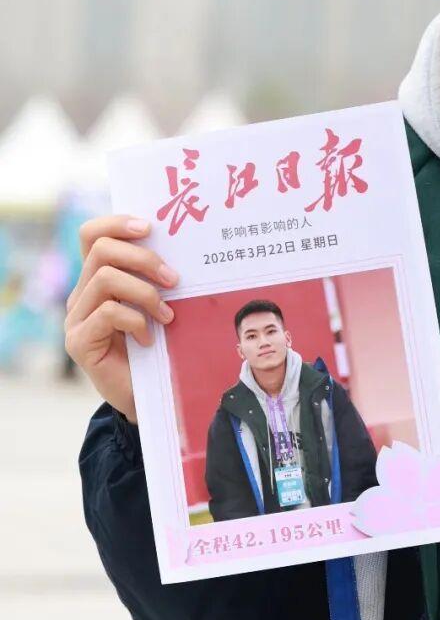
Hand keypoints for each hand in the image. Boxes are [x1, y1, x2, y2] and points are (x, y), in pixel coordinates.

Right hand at [64, 216, 178, 423]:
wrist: (146, 396)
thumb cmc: (158, 346)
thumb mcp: (158, 305)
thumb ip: (157, 279)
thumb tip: (184, 246)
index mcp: (97, 278)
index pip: (92, 235)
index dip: (117, 223)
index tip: (150, 227)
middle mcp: (81, 294)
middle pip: (102, 251)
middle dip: (143, 258)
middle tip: (174, 279)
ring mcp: (76, 318)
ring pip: (106, 279)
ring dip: (145, 293)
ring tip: (167, 314)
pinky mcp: (78, 342)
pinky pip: (108, 313)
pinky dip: (136, 321)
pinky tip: (149, 338)